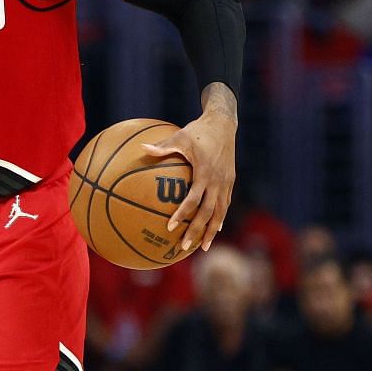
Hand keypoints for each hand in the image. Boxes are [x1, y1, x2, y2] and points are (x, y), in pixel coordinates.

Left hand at [142, 109, 236, 254]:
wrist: (224, 123)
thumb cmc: (198, 130)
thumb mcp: (180, 136)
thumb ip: (162, 146)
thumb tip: (141, 148)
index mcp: (205, 173)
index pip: (193, 200)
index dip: (182, 214)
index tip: (170, 227)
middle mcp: (218, 181)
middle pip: (208, 213)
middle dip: (197, 231)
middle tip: (184, 246)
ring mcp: (226, 183)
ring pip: (220, 212)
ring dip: (212, 231)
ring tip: (203, 247)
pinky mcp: (230, 182)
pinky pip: (225, 204)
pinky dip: (220, 218)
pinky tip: (214, 229)